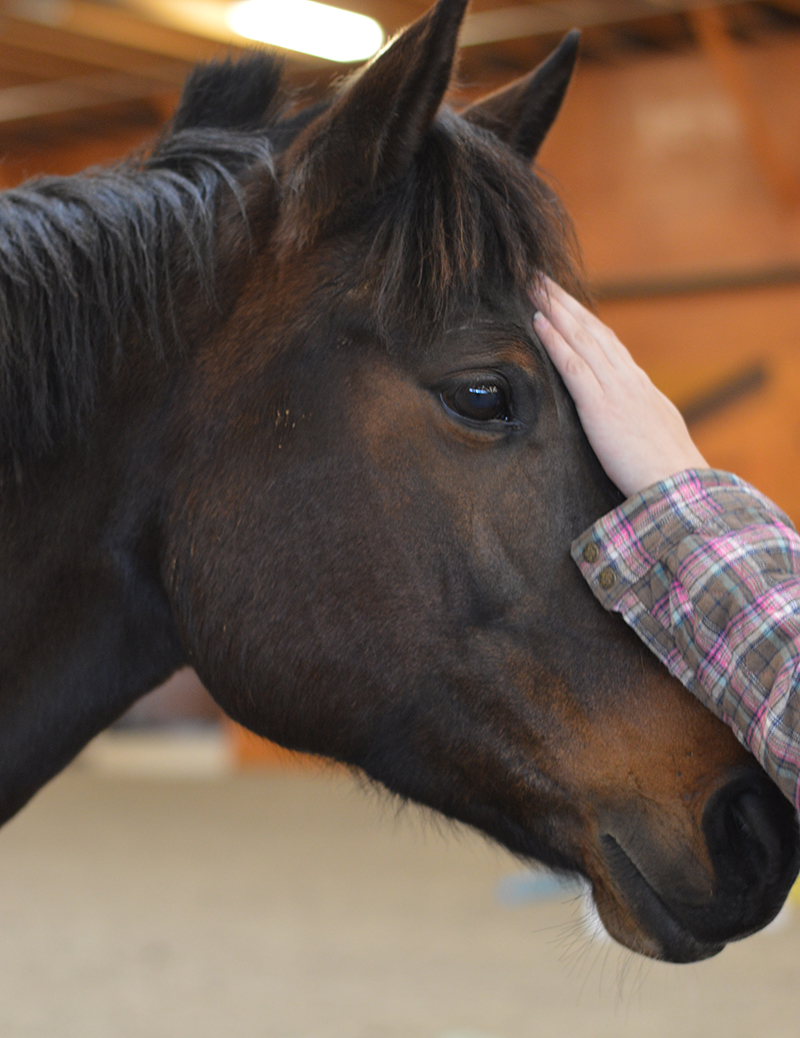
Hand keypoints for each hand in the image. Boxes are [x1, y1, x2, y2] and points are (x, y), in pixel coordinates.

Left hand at [532, 278, 707, 496]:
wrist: (681, 488)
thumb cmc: (668, 473)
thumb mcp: (655, 436)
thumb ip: (639, 420)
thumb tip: (626, 419)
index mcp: (641, 387)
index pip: (609, 345)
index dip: (586, 320)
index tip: (567, 302)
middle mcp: (628, 380)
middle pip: (593, 330)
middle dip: (565, 302)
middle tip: (541, 278)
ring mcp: (615, 390)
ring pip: (582, 338)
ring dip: (556, 309)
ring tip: (534, 287)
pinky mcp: (601, 408)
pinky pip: (573, 366)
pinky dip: (555, 341)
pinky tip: (539, 323)